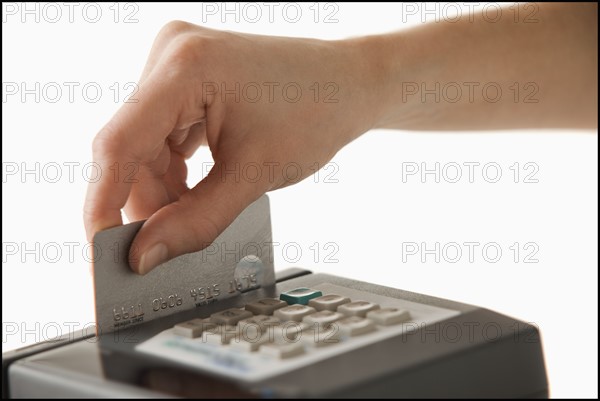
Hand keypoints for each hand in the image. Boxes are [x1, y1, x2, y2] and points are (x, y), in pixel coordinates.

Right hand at [84, 21, 376, 274]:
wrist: (348, 84)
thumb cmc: (317, 112)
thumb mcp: (254, 175)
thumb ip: (195, 221)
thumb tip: (144, 255)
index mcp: (185, 67)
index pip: (118, 143)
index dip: (104, 204)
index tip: (103, 251)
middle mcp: (171, 56)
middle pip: (131, 150)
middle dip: (146, 204)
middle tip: (157, 250)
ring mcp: (176, 66)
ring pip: (145, 149)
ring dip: (162, 192)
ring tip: (191, 219)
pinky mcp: (186, 82)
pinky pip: (163, 138)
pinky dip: (175, 174)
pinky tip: (194, 194)